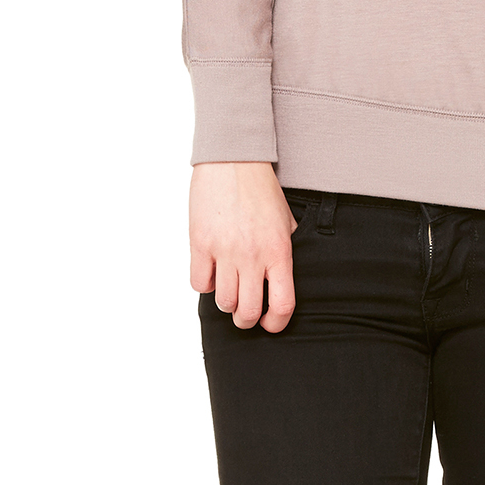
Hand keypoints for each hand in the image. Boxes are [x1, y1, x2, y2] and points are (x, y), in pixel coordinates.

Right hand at [189, 162, 297, 332]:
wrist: (234, 160)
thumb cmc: (261, 188)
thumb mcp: (285, 219)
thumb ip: (285, 250)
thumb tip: (283, 280)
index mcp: (278, 250)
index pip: (282, 304)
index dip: (276, 323)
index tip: (270, 324)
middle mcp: (252, 255)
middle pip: (248, 311)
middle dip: (247, 318)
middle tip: (245, 310)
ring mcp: (224, 251)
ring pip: (223, 302)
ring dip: (226, 301)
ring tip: (229, 286)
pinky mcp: (200, 243)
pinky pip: (199, 283)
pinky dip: (205, 283)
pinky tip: (211, 269)